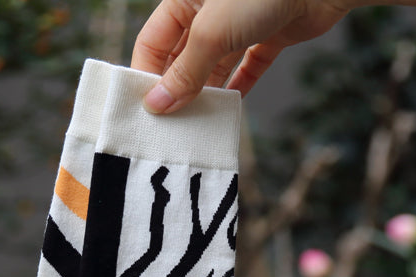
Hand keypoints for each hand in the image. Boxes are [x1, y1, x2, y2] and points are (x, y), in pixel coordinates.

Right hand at [131, 0, 349, 113]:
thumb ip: (185, 72)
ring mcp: (240, 22)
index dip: (148, 75)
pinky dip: (239, 87)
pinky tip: (231, 109)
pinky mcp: (269, 34)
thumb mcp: (212, 33)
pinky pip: (248, 66)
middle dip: (178, 90)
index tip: (146, 112)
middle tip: (171, 126)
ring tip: (198, 125)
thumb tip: (158, 105)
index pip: (153, 41)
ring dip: (207, 95)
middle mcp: (209, 9)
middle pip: (183, 57)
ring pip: (215, 65)